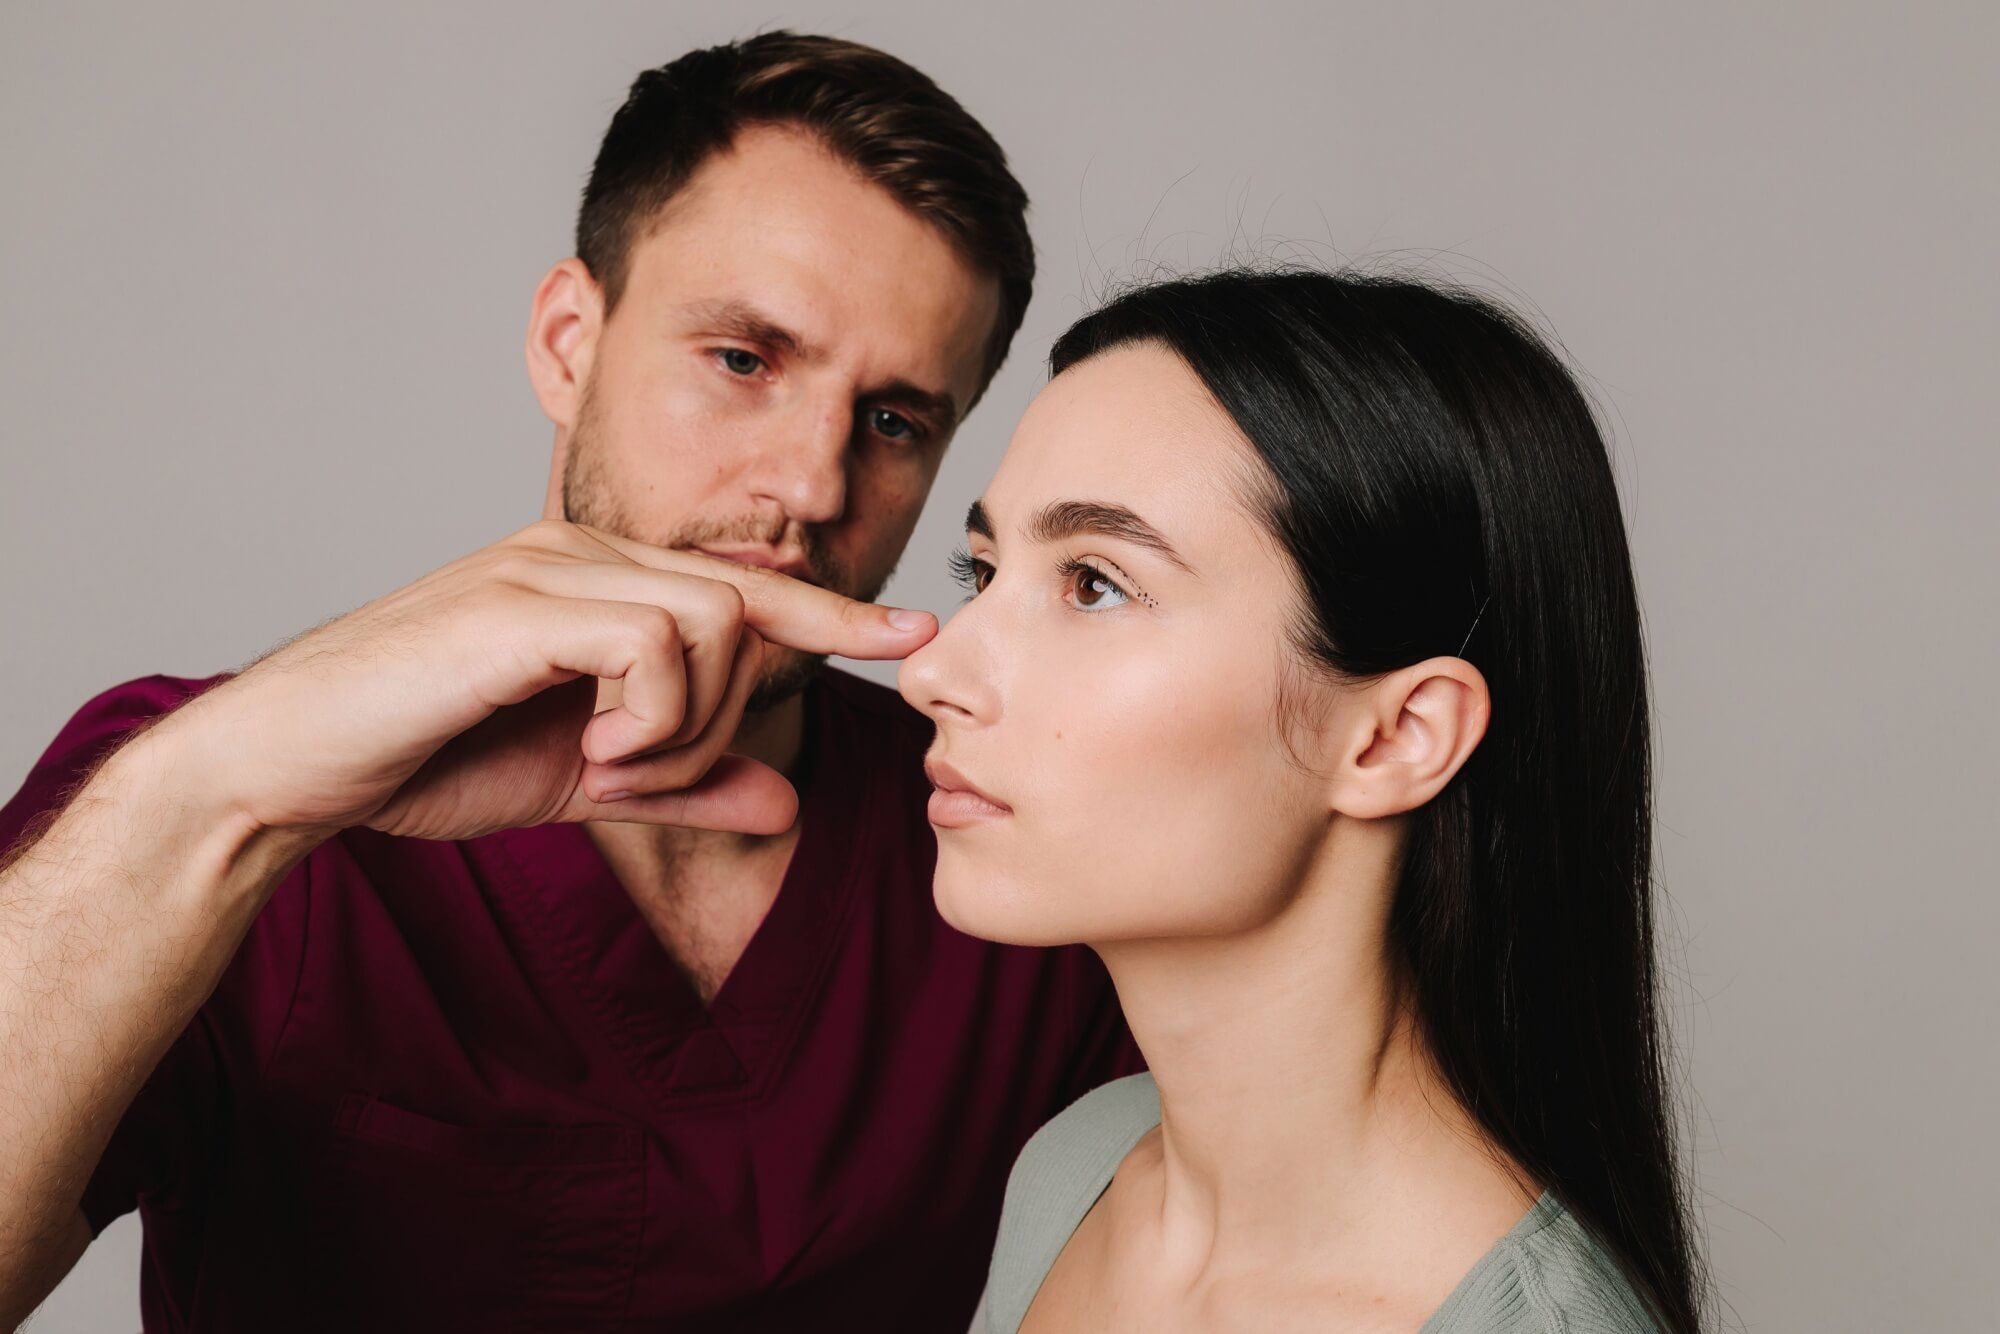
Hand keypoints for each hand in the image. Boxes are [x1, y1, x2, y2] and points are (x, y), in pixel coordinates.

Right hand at [147, 520, 934, 840]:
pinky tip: (588, 751)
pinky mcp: (520, 601)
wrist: (296, 770)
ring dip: (684, 724)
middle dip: (722, 720)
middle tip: (636, 776)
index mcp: (600, 579)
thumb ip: (687, 785)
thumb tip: (787, 799)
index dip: (832, 614)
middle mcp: (583, 550)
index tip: (911, 636)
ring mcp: (550, 567)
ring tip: (603, 764)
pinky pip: (655, 640)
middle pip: (743, 614)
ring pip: (712, 623)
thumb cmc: (429, 759)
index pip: (745, 588)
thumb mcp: (587, 782)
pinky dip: (648, 715)